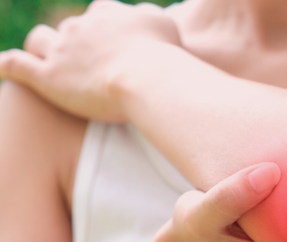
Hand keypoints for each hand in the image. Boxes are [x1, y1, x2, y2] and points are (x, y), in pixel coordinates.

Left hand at [0, 0, 179, 121]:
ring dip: (44, 48)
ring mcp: (61, 50)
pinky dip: (7, 65)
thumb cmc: (163, 55)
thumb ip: (150, 16)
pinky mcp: (48, 77)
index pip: (99, 13)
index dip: (103, 28)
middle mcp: (80, 26)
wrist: (146, 77)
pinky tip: (2, 68)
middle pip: (70, 29)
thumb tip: (144, 17)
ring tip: (49, 62)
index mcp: (106, 13)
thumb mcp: (164, 25)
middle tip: (91, 65)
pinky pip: (16, 65)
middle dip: (77, 43)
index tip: (111, 44)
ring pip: (41, 40)